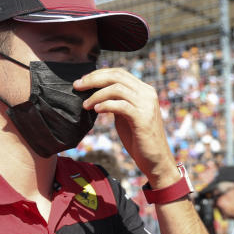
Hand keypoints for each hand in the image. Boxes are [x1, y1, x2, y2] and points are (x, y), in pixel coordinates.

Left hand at [76, 69, 176, 187]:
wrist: (155, 160)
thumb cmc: (139, 139)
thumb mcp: (126, 116)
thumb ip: (117, 102)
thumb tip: (98, 94)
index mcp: (144, 90)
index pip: (119, 73)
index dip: (98, 74)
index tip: (82, 81)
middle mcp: (147, 93)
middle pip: (116, 76)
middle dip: (93, 79)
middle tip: (77, 86)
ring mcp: (146, 105)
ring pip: (117, 89)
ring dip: (96, 95)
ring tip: (85, 105)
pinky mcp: (143, 118)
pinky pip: (120, 105)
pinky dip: (105, 105)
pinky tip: (96, 110)